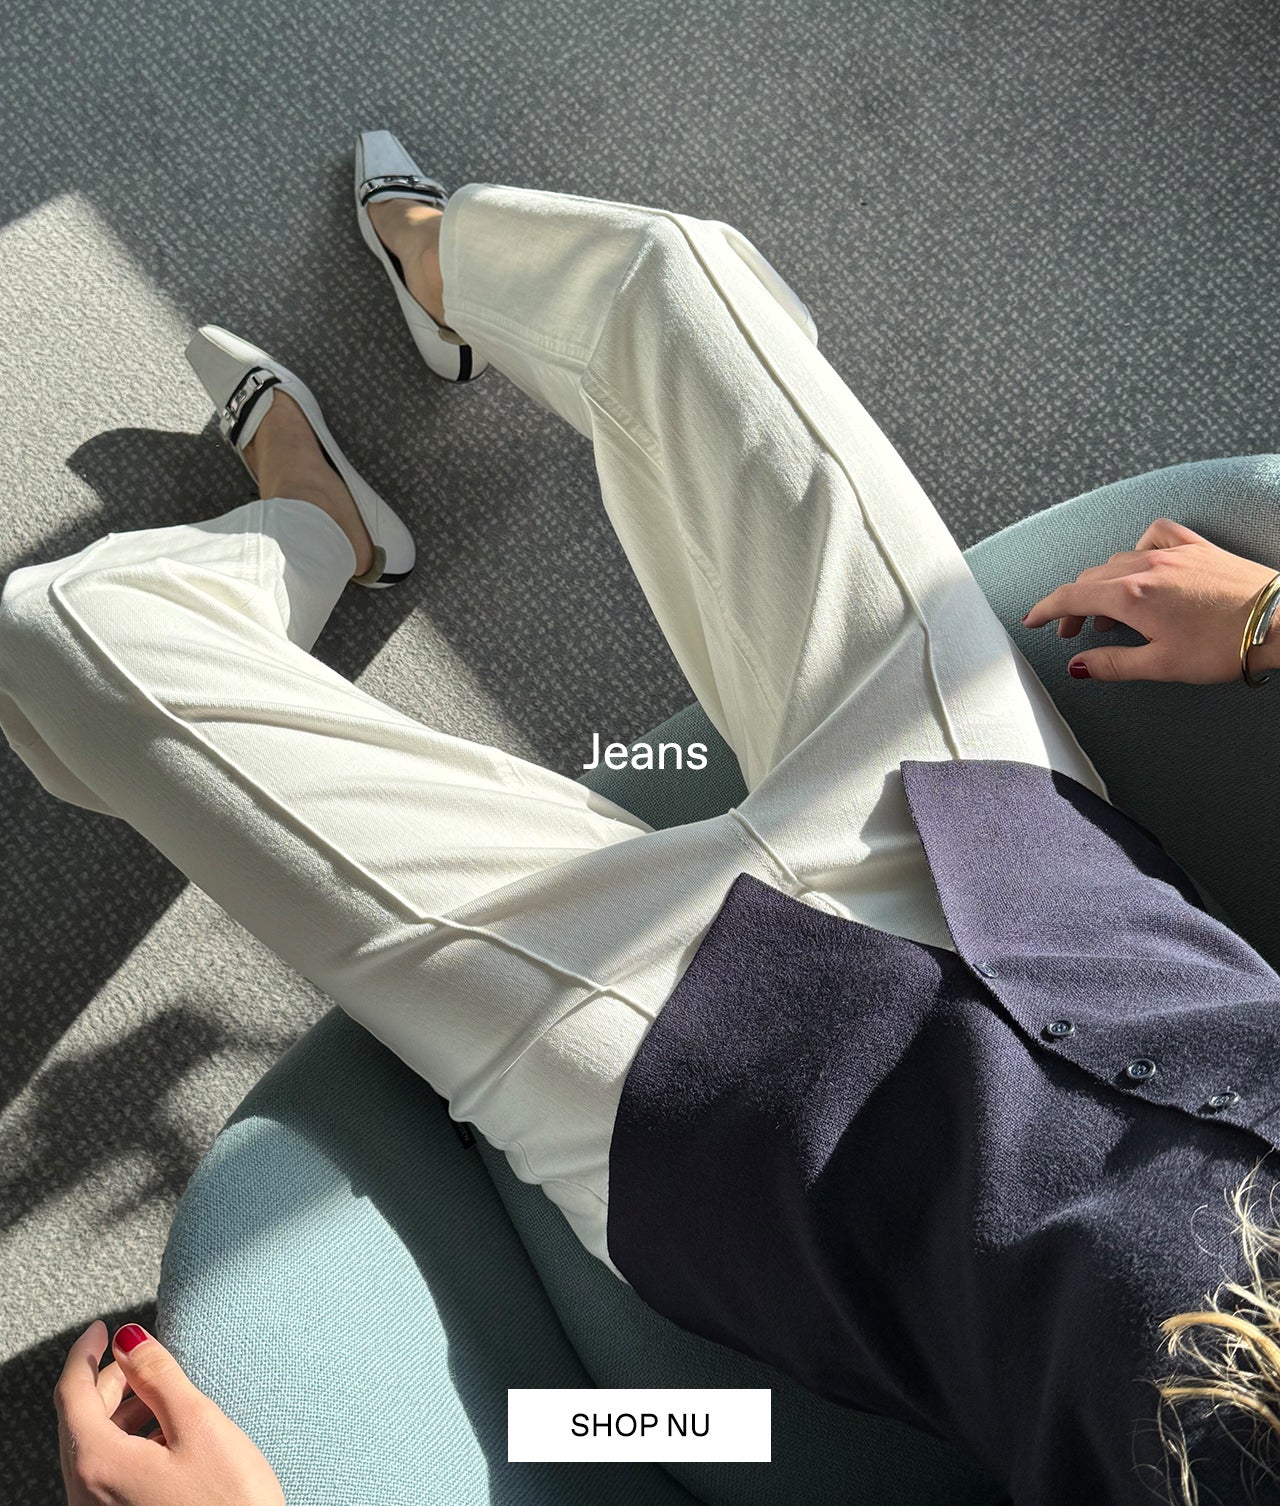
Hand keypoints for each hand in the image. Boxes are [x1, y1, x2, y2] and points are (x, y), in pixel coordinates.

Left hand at [54, 1319, 285, 1505]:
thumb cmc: (229, 1503)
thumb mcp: (198, 1425)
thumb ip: (159, 1377)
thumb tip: (130, 1342)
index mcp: (97, 1463)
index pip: (71, 1393)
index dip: (86, 1353)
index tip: (102, 1329)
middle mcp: (85, 1494)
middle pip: (79, 1422)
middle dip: (106, 1381)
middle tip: (136, 1357)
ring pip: (93, 1449)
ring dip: (119, 1413)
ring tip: (158, 1394)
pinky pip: (107, 1475)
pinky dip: (126, 1443)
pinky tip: (163, 1437)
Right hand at [1020, 517, 1279, 683]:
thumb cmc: (1225, 645)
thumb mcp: (1162, 665)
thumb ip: (1113, 663)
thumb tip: (1078, 666)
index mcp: (1132, 595)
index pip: (1071, 596)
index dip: (1045, 609)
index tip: (1031, 621)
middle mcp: (1146, 566)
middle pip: (1091, 579)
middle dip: (1074, 605)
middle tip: (1073, 633)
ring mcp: (1173, 552)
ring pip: (1118, 561)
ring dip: (1103, 585)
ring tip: (1108, 613)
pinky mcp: (1197, 547)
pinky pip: (1154, 536)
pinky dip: (1139, 550)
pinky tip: (1143, 564)